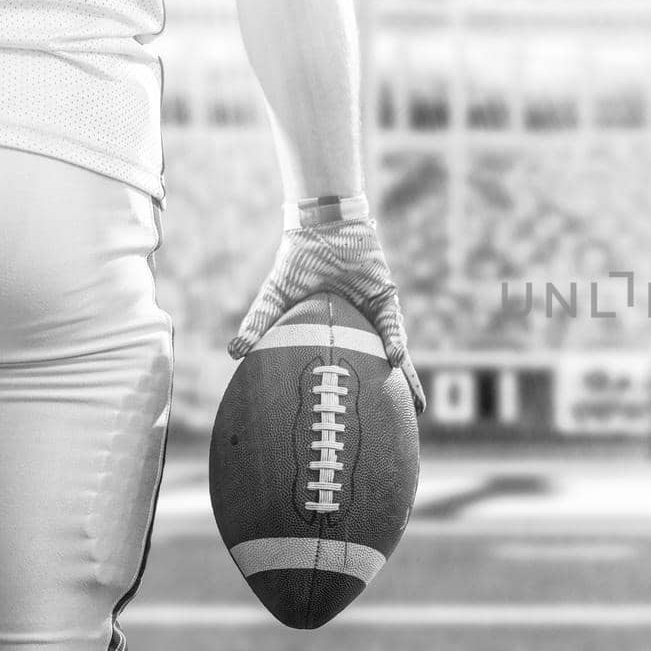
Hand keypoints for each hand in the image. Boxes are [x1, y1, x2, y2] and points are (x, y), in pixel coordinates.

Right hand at [229, 219, 426, 413]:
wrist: (319, 228)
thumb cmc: (299, 261)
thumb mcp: (275, 298)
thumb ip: (259, 324)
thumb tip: (233, 353)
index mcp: (338, 332)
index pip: (349, 368)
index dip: (353, 392)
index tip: (358, 423)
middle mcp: (362, 328)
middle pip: (379, 367)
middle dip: (394, 395)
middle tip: (406, 422)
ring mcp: (376, 315)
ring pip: (395, 351)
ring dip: (407, 376)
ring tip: (417, 404)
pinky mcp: (386, 298)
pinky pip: (392, 324)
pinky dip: (393, 341)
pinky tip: (394, 359)